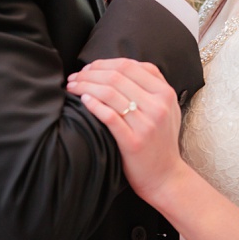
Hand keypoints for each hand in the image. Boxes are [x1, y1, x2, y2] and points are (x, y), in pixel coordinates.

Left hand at [67, 58, 186, 203]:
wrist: (166, 177)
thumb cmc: (160, 140)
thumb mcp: (166, 108)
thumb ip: (150, 85)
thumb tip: (118, 66)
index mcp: (165, 93)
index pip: (129, 66)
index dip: (103, 63)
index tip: (87, 68)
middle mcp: (158, 106)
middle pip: (116, 77)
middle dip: (89, 73)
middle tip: (74, 77)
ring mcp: (146, 125)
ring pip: (110, 93)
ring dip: (85, 86)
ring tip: (72, 87)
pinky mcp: (134, 142)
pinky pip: (109, 117)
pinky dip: (93, 105)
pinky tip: (83, 101)